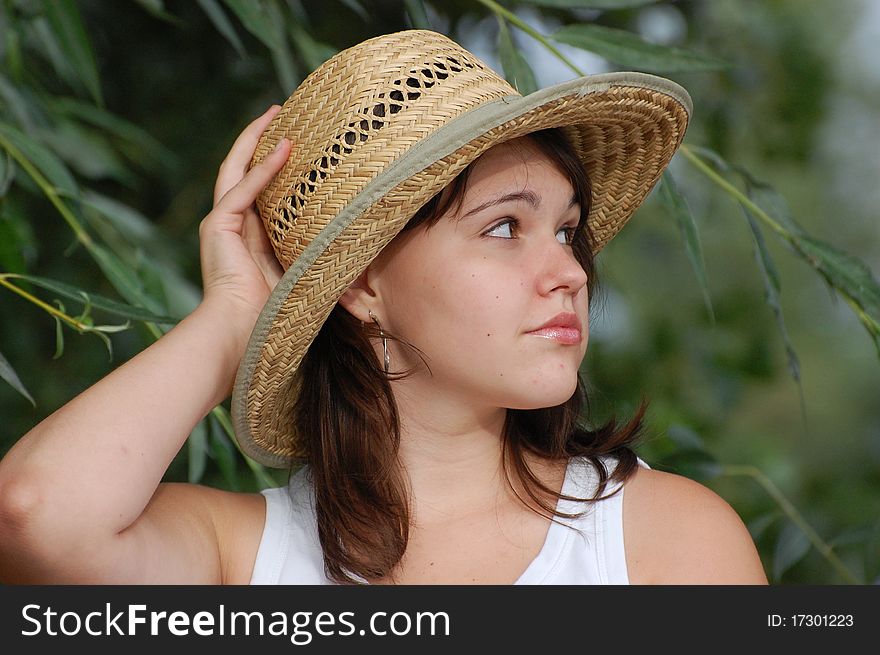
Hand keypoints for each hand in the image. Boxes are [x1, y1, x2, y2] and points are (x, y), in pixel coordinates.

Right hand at [198, 105, 291, 344]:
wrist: (243, 332)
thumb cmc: (275, 314)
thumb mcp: (301, 274)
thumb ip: (314, 253)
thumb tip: (355, 242)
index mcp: (250, 237)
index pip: (261, 189)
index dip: (275, 164)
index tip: (296, 142)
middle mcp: (233, 225)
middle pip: (245, 169)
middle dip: (262, 139)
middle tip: (282, 113)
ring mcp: (222, 223)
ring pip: (238, 168)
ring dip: (257, 140)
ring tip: (277, 114)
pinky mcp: (218, 226)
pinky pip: (244, 189)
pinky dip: (263, 168)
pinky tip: (283, 148)